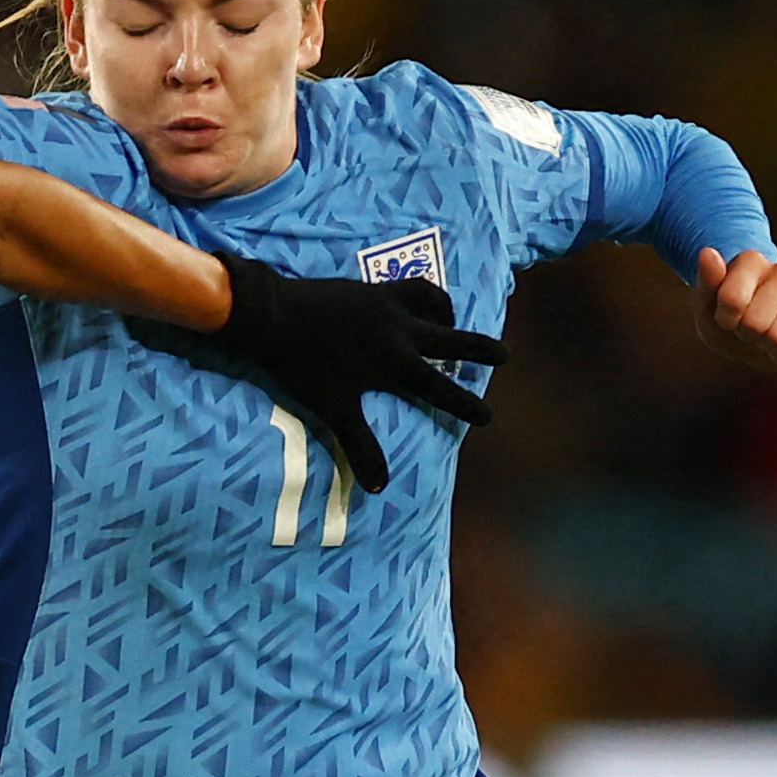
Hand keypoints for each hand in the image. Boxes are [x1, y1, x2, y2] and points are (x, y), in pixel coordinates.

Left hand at [205, 258, 505, 487]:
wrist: (272, 316)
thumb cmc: (302, 366)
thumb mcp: (333, 409)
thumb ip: (360, 444)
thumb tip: (379, 487)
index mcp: (394, 362)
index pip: (439, 390)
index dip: (465, 404)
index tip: (488, 417)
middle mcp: (400, 330)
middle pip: (451, 341)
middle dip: (479, 350)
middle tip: (504, 355)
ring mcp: (387, 304)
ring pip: (434, 304)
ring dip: (449, 316)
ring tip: (454, 324)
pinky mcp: (371, 289)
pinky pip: (409, 289)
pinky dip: (422, 297)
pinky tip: (414, 306)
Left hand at [695, 245, 776, 364]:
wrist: (753, 335)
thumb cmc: (728, 319)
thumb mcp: (706, 306)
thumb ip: (706, 281)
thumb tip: (707, 253)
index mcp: (752, 261)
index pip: (732, 300)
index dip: (724, 319)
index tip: (726, 316)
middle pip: (754, 323)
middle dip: (745, 333)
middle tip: (746, 327)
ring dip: (764, 345)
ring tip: (763, 333)